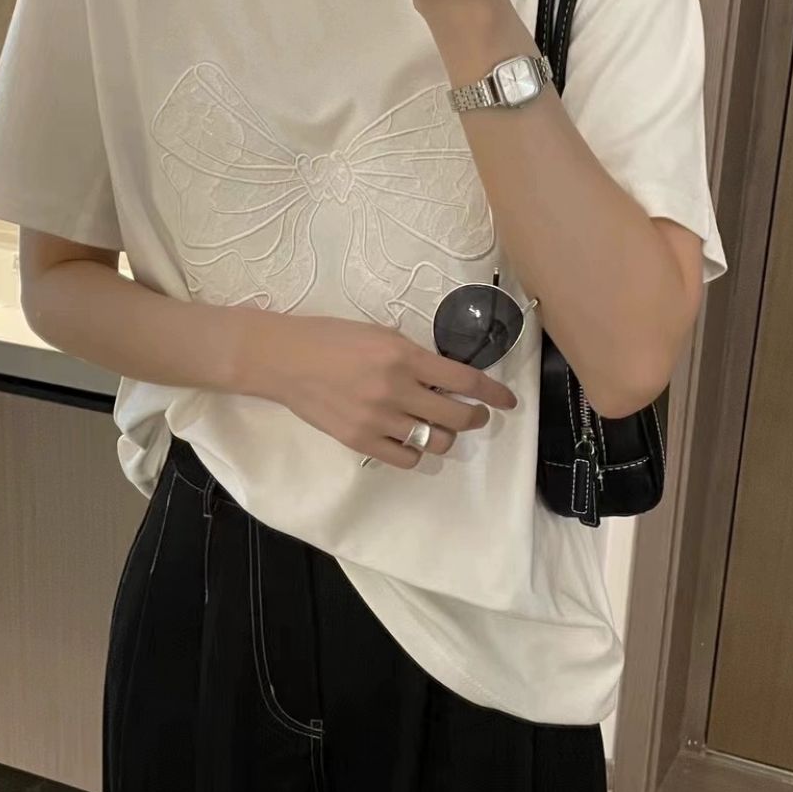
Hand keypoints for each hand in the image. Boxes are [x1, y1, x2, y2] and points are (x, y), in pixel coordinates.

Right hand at [239, 313, 516, 469]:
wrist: (284, 359)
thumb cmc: (330, 338)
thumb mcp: (380, 334)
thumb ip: (414, 356)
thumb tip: (445, 377)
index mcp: (404, 356)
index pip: (465, 381)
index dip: (494, 394)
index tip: (508, 401)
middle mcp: (396, 389)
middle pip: (458, 416)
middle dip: (475, 418)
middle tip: (475, 415)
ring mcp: (378, 419)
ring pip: (436, 441)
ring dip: (445, 435)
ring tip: (437, 425)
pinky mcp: (360, 440)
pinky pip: (406, 457)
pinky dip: (416, 450)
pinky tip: (410, 438)